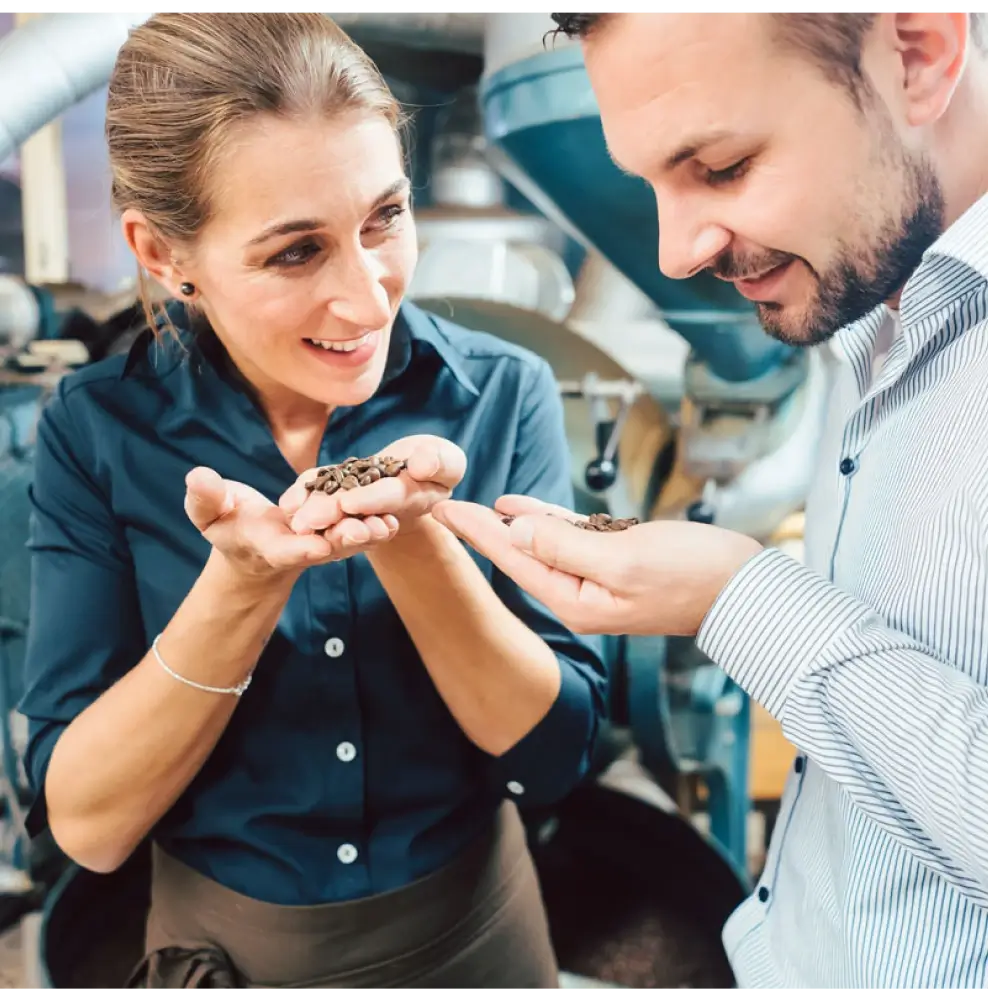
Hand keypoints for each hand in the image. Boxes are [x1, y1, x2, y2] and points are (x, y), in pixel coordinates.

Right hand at [184, 466, 397, 580]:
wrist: (254, 541)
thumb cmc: (227, 524)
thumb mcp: (210, 513)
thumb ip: (206, 498)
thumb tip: (196, 476)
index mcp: (270, 546)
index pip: (286, 549)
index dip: (302, 546)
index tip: (317, 542)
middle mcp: (301, 548)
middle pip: (326, 547)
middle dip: (346, 539)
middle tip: (366, 530)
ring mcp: (322, 544)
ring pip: (349, 541)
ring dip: (369, 534)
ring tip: (388, 523)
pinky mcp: (337, 533)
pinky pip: (359, 528)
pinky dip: (376, 522)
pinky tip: (396, 512)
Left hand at [280, 435, 466, 538]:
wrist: (418, 468)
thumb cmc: (438, 462)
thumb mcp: (447, 460)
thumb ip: (440, 462)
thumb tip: (421, 464)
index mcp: (413, 500)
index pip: (391, 499)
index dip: (371, 501)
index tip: (349, 502)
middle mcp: (383, 509)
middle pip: (356, 512)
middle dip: (331, 516)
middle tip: (305, 521)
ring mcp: (360, 504)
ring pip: (335, 509)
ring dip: (313, 513)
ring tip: (292, 515)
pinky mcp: (342, 494)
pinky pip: (322, 494)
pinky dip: (306, 495)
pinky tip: (288, 502)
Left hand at [431, 495, 762, 635]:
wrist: (744, 587)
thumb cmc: (691, 574)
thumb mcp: (622, 558)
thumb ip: (564, 546)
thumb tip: (517, 534)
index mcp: (575, 600)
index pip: (513, 560)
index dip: (477, 533)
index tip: (444, 512)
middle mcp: (580, 595)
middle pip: (520, 555)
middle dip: (484, 530)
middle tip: (446, 506)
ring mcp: (598, 580)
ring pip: (543, 545)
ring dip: (512, 524)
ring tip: (479, 504)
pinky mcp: (617, 563)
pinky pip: (571, 540)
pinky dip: (547, 522)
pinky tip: (525, 509)